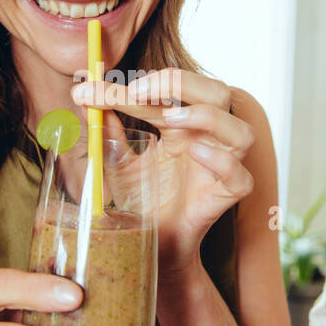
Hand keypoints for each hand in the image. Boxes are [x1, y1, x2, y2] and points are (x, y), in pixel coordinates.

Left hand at [73, 68, 254, 280]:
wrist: (154, 244)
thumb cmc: (143, 200)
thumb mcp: (117, 163)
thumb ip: (107, 133)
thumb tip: (85, 99)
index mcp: (183, 124)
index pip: (168, 91)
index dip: (133, 85)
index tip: (93, 89)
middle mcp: (207, 138)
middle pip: (216, 92)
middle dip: (181, 82)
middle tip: (138, 90)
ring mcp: (221, 166)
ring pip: (240, 130)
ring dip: (207, 116)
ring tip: (170, 117)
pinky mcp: (226, 196)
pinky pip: (239, 176)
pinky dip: (220, 161)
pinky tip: (195, 154)